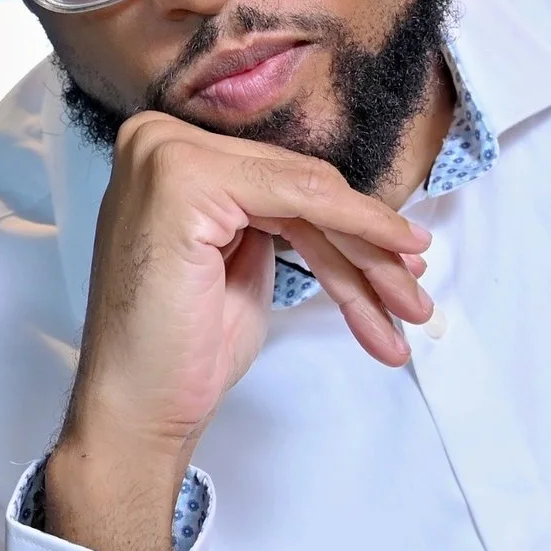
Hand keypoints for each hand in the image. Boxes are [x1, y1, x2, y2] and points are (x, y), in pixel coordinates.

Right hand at [44, 112, 430, 550]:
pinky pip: (299, 196)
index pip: (279, 179)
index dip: (349, 225)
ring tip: (410, 304)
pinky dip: (355, 228)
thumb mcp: (238, 265)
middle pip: (296, 185)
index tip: (404, 266)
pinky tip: (396, 258)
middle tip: (413, 298)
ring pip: (306, 193)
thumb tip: (355, 209)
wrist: (137, 411)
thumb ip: (275, 219)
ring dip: (369, 254)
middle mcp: (158, 139)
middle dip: (365, 247)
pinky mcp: (185, 179)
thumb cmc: (183, 351)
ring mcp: (167, 154)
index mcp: (165, 154)